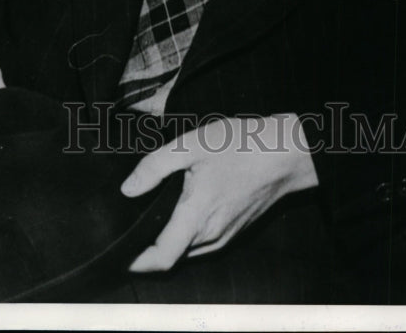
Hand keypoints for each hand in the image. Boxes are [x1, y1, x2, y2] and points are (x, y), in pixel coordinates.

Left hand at [121, 114, 318, 271]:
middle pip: (171, 255)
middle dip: (148, 246)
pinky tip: (184, 207)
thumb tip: (127, 189)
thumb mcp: (193, 144)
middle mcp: (211, 237)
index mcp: (197, 219)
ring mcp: (226, 236)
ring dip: (169, 239)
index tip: (117, 252)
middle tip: (129, 223)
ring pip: (188, 249)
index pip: (160, 259)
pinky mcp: (236, 229)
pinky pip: (204, 241)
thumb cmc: (243, 146)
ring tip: (152, 214)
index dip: (134, 261)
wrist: (288, 153)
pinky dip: (188, 232)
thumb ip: (155, 166)